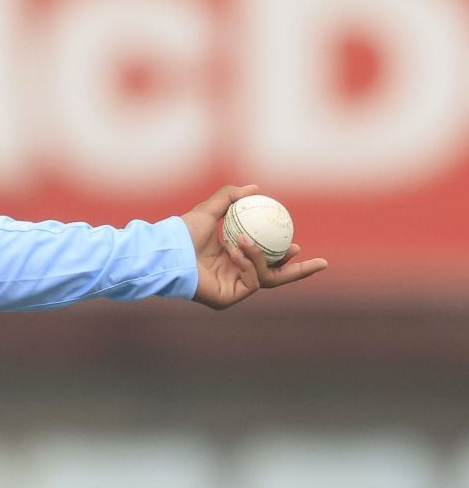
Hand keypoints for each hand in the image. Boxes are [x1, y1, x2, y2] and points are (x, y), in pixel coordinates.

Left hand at [182, 183, 328, 309]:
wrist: (168, 249)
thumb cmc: (183, 232)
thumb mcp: (209, 209)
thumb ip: (231, 197)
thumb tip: (256, 188)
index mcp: (231, 258)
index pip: (264, 259)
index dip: (283, 255)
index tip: (298, 244)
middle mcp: (233, 275)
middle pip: (274, 277)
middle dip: (299, 272)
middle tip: (319, 262)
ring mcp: (231, 289)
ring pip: (265, 277)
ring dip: (262, 257)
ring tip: (245, 241)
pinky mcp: (227, 298)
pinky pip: (251, 280)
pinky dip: (248, 264)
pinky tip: (236, 252)